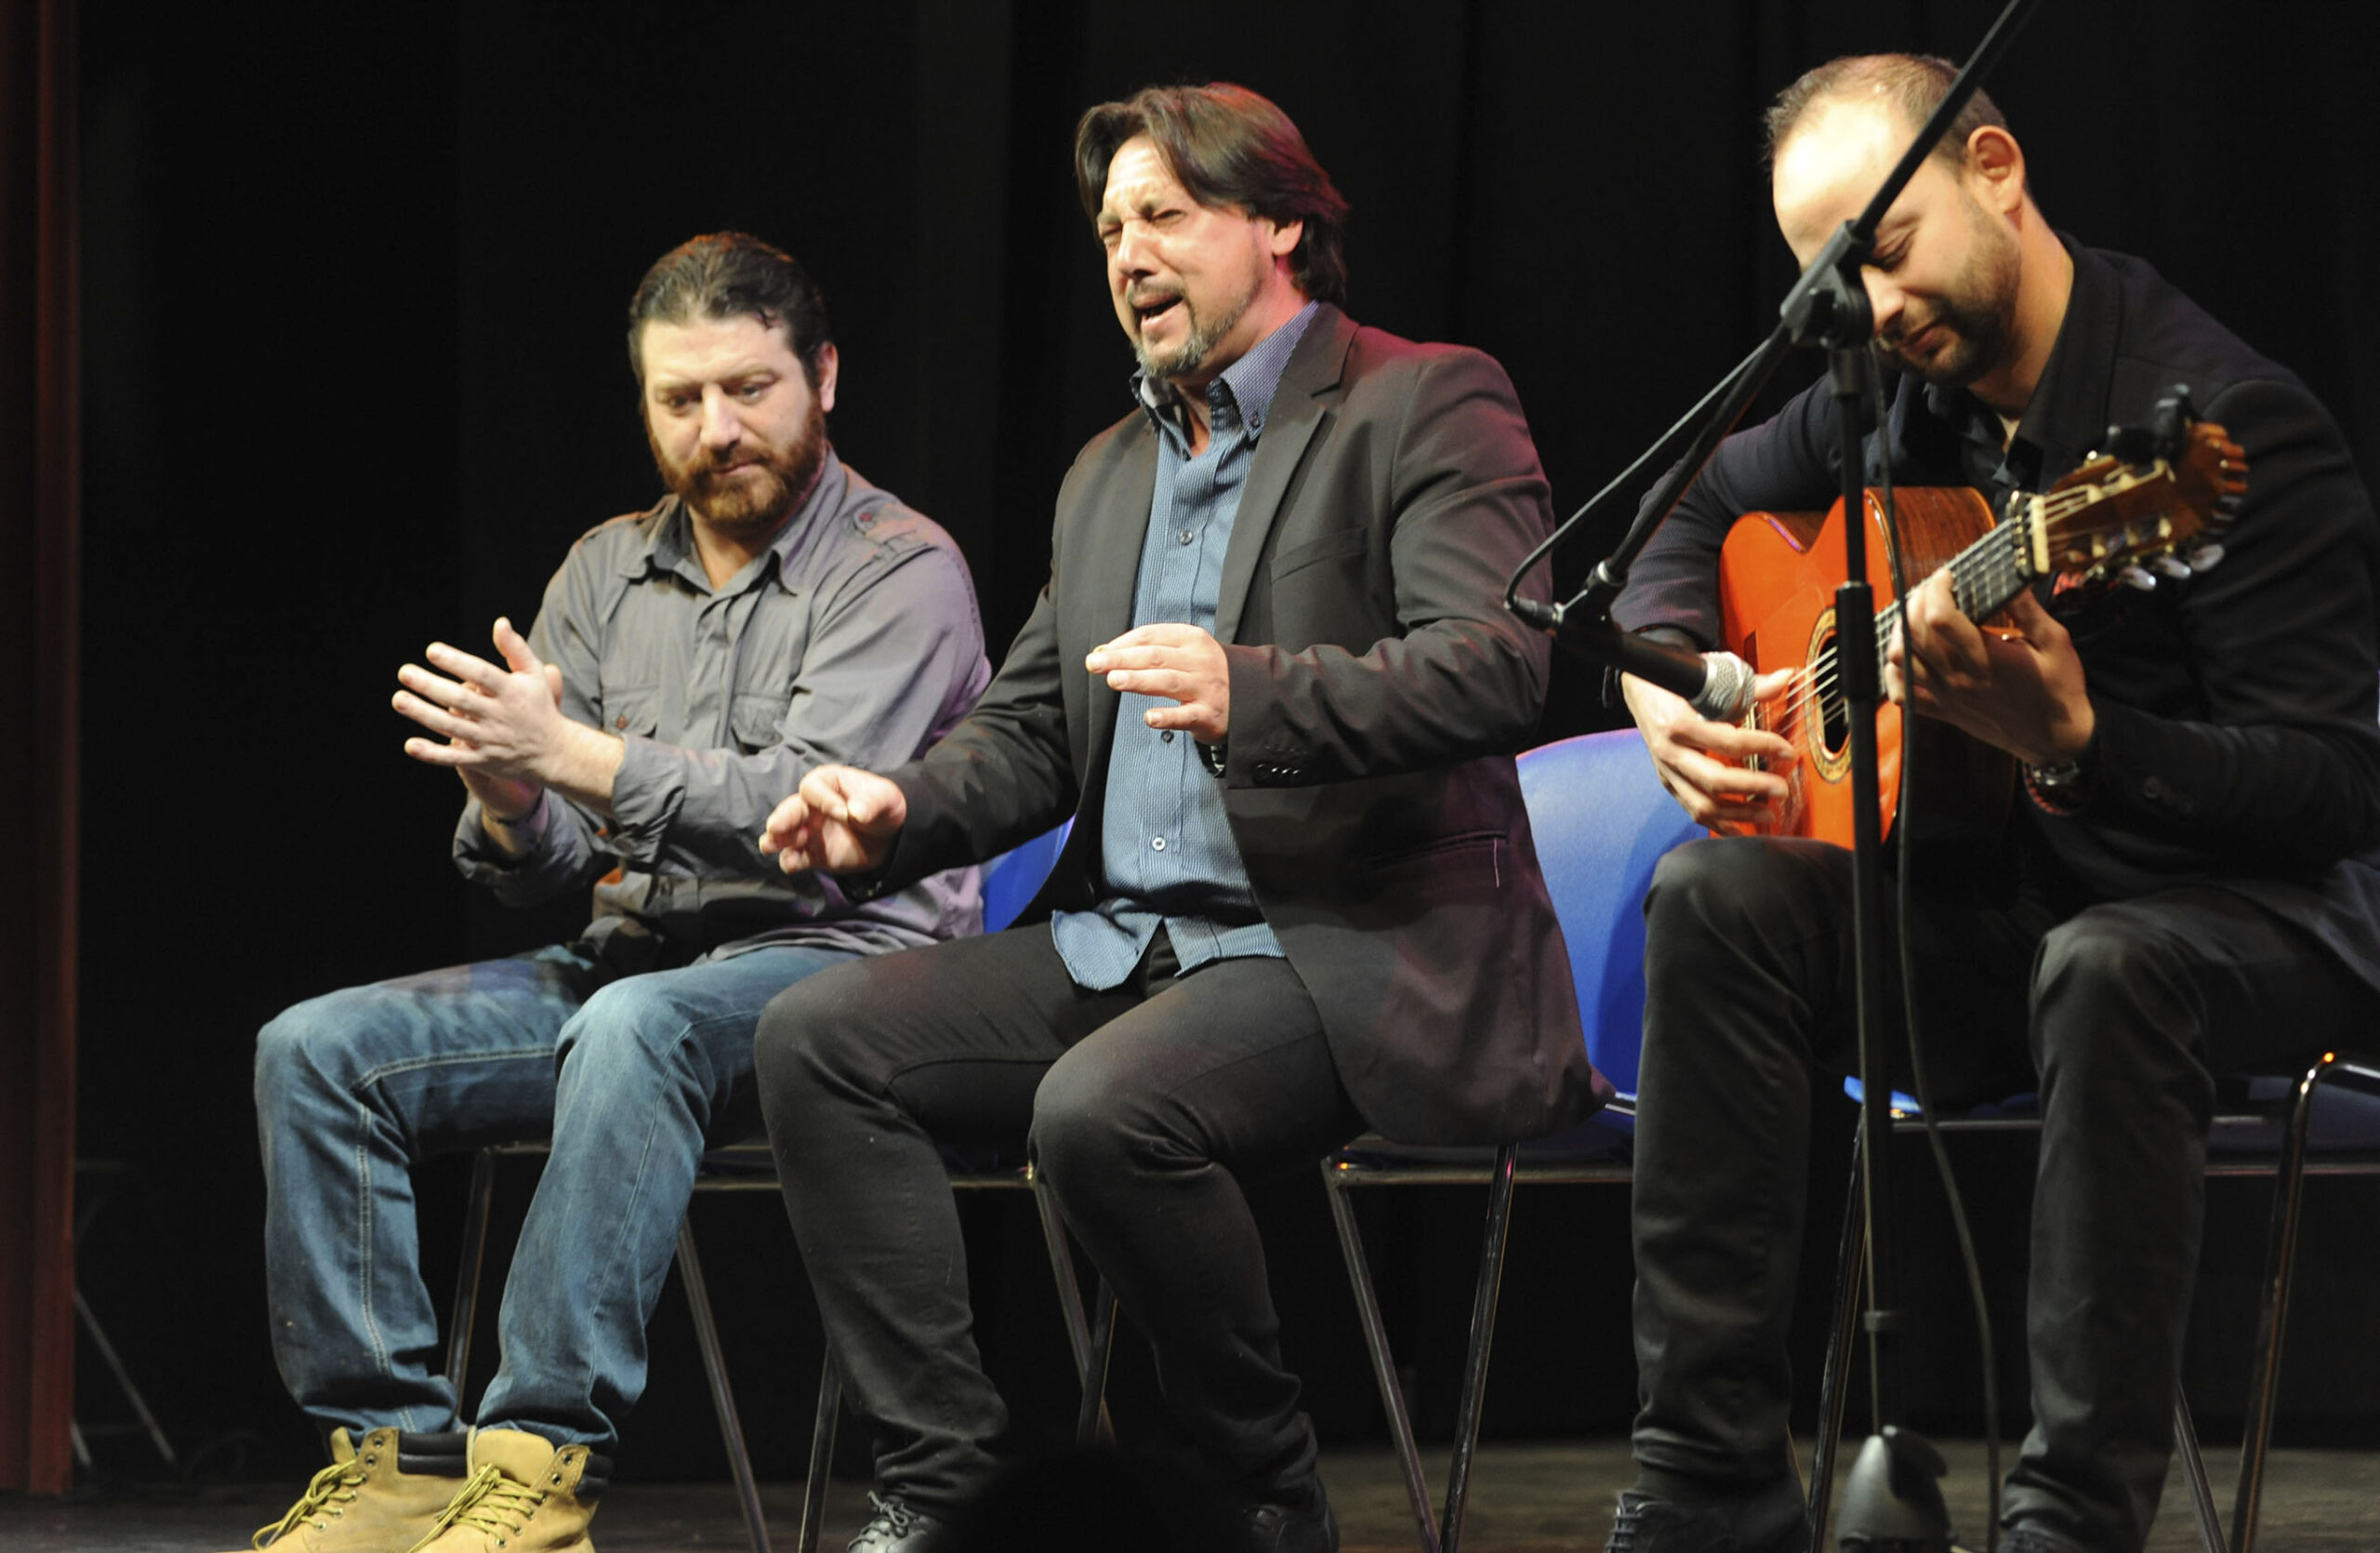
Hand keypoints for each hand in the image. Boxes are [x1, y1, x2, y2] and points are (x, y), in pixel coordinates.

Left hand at [393, 618, 577, 816]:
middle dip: (430, 686)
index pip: (481, 675)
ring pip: (451, 726)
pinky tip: (410, 745)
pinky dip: (432, 753)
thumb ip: (515, 649)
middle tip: (404, 672)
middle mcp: (499, 716)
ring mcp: (490, 740)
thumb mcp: (534, 675)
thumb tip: (500, 622)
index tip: (432, 651)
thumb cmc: (539, 707)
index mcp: (512, 692)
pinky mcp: (483, 760)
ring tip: (399, 699)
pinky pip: (454, 758)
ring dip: (423, 714)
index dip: (456, 662)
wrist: (554, 752)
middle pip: (460, 700)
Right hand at [761, 765, 907, 874]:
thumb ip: (871, 802)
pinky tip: (792, 864)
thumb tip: (857, 813)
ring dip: (777, 840)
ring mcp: (809, 831)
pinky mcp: (813, 854)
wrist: (890, 835)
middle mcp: (810, 806)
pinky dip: (792, 861)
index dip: (824, 800)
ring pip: (785, 836)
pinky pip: (797, 858)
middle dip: (783, 818)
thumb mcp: (884, 798)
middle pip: (790, 810)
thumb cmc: (882, 805)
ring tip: (770, 845)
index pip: (813, 789)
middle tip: (775, 827)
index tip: (843, 813)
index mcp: (825, 784)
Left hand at [1086, 624, 1229, 742]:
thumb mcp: (1184, 652)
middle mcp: (1199, 661)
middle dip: (1122, 658)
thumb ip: (1149, 650)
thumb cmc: (1205, 673)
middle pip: (1155, 657)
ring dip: (1139, 680)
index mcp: (1191, 640)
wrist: (1249, 696)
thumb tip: (1106, 652)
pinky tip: (1150, 718)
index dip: (1122, 643)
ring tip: (1113, 680)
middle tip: (1095, 663)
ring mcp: (1205, 688)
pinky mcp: (1209, 715)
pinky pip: (1186, 716)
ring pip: (1168, 681)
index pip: (1152, 636)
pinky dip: (1168, 717)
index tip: (1099, 652)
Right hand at [1622, 664, 1797, 832]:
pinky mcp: (1668, 782)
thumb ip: (1749, 685)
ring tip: (1769, 813)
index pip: (1728, 742)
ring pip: (1703, 805)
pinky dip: (1719, 824)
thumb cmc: (1674, 684)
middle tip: (1782, 789)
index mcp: (1679, 723)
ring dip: (1739, 814)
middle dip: (1754, 788)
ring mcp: (1667, 771)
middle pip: (1715, 781)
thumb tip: (1785, 679)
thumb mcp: (1708, 677)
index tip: (1787, 751)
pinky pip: (1693, 811)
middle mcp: (1670, 752)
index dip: (1763, 747)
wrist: (1639, 690)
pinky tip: (1742, 828)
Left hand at [1886, 574, 2092, 765]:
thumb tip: (2008, 576)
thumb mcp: (2054, 641)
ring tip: (1916, 614)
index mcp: (1987, 659)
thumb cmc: (2058, 689)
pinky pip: (1901, 693)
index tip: (1946, 575)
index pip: (1940, 619)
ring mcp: (1946, 698)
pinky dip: (1894, 671)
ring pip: (1901, 659)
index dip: (1936, 590)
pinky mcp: (1942, 712)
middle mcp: (1959, 679)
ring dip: (1901, 630)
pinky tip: (1905, 654)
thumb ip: (2027, 608)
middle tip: (1930, 589)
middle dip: (1916, 602)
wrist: (2055, 739)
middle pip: (1914, 634)